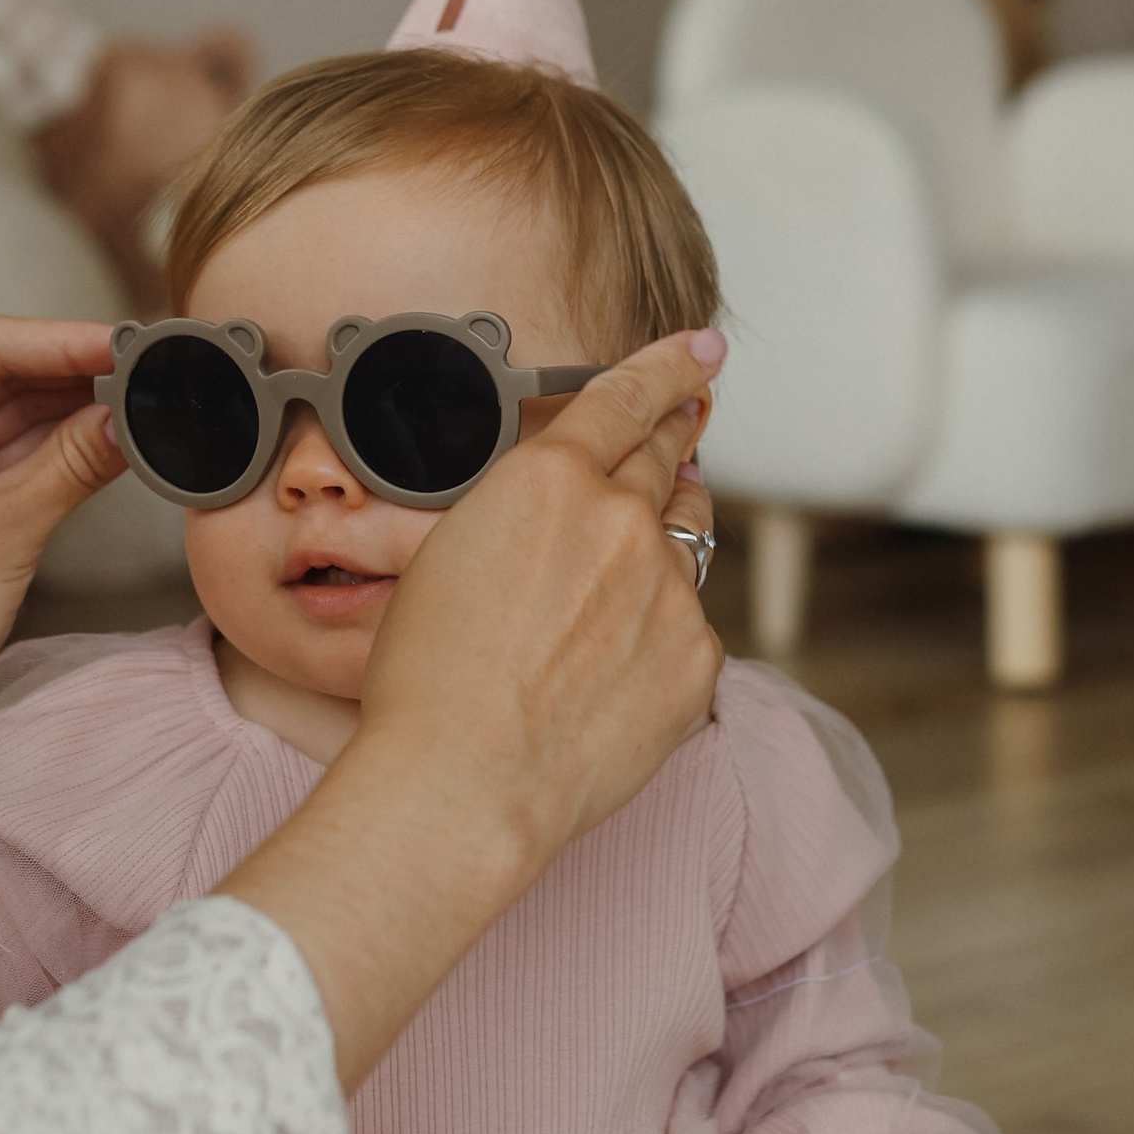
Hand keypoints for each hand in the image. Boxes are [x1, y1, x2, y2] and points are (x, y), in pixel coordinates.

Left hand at [0, 317, 123, 819]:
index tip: (129, 342)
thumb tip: (130, 413)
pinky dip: (51, 443)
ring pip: (4, 407)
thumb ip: (74, 460)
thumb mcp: (5, 528)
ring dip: (68, 405)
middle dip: (72, 372)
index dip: (64, 341)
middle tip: (148, 366)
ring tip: (138, 396)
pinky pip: (1, 445)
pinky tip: (105, 432)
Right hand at [369, 330, 726, 859]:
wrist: (463, 782)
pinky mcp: (696, 660)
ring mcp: (669, 592)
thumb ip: (527, 513)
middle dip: (676, 436)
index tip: (704, 351)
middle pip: (666, 460)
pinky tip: (611, 675)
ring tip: (626, 574)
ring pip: (684, 543)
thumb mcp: (453, 553)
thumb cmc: (429, 679)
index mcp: (551, 480)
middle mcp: (623, 521)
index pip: (628, 399)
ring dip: (665, 537)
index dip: (672, 367)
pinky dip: (659, 633)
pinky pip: (688, 627)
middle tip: (689, 419)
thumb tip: (574, 512)